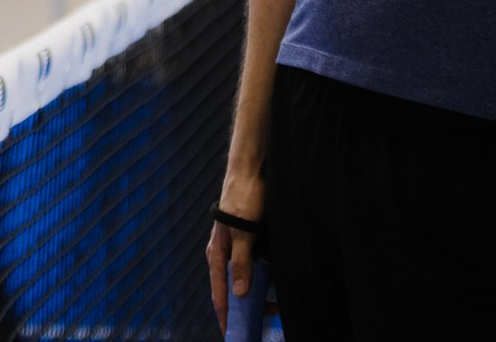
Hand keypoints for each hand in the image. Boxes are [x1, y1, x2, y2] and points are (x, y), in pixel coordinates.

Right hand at [206, 172, 263, 332]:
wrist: (252, 170)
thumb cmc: (242, 197)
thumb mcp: (243, 231)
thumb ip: (241, 263)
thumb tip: (239, 293)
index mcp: (218, 253)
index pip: (219, 291)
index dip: (224, 314)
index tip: (230, 334)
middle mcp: (227, 253)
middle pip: (234, 289)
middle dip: (246, 307)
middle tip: (258, 324)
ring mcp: (241, 248)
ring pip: (249, 279)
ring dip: (260, 292)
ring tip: (274, 307)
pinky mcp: (253, 241)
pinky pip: (260, 266)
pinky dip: (267, 277)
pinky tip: (278, 283)